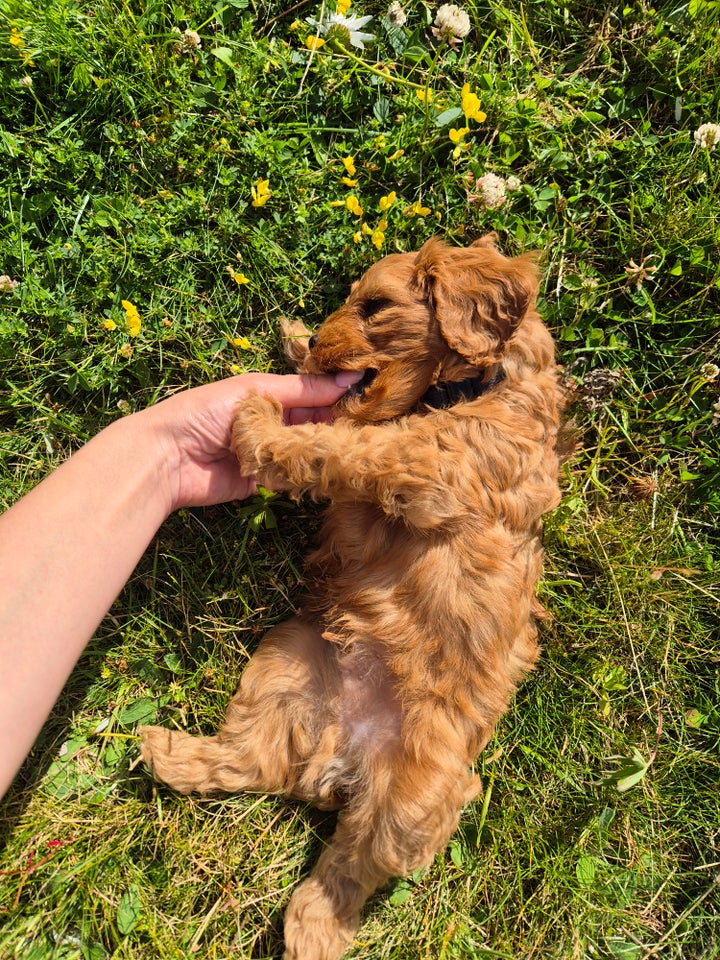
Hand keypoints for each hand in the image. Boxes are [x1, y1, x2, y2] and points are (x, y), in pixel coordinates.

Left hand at [140, 372, 359, 512]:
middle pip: (312, 422)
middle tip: (373, 423)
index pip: (310, 392)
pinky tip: (334, 468)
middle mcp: (268, 422)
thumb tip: (348, 379)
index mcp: (265, 394)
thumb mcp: (254, 391)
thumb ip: (302, 390)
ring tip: (360, 445)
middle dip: (337, 422)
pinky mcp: (262, 482)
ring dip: (326, 448)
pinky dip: (308, 473)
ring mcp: (266, 452)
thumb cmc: (202, 413)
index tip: (371, 391)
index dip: (337, 392)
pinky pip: (292, 476)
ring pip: (306, 450)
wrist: (166, 458)